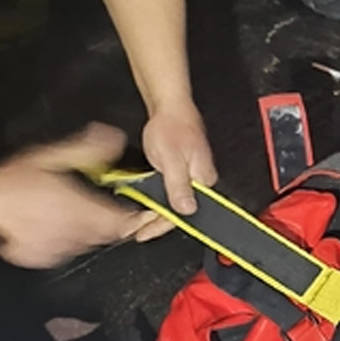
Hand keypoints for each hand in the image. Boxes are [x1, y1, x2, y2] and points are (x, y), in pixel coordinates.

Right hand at [0, 123, 155, 268]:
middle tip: (106, 203)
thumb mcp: (53, 157)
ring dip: (91, 229)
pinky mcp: (45, 257)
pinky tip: (57, 223)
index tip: (144, 209)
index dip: (139, 217)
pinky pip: (67, 249)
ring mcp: (59, 249)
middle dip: (114, 219)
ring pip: (90, 242)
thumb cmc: (12, 183)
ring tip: (77, 211)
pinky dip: (69, 238)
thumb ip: (87, 150)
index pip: (126, 222)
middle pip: (110, 233)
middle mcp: (75, 234)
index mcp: (83, 211)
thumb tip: (113, 139)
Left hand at [141, 100, 216, 221]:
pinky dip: (160, 202)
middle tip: (135, 231)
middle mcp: (202, 181)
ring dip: (157, 214)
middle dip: (158, 223)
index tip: (144, 232)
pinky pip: (175, 193)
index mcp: (204, 179)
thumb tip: (186, 209)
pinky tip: (148, 207)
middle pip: (181, 211)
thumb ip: (179, 185)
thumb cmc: (172, 126)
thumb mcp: (171, 158)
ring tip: (138, 224)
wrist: (170, 108)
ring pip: (177, 204)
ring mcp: (194, 177)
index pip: (186, 212)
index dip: (162, 225)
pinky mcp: (186, 173)